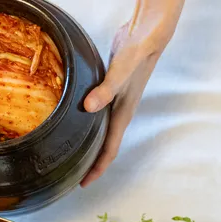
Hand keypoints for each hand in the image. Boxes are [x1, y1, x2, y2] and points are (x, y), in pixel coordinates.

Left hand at [81, 0, 184, 186]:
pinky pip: (98, 117)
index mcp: (123, 116)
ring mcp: (116, 104)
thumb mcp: (118, 75)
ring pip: (101, 133)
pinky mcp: (111, 93)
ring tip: (74, 156)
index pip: (108, 151)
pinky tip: (76, 124)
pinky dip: (88, 126)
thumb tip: (88, 108)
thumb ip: (104, 92)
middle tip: (73, 176)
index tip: (83, 184)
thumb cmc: (137, 56)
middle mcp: (120, 114)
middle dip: (91, 164)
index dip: (96, 169)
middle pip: (104, 147)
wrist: (146, 37)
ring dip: (89, 147)